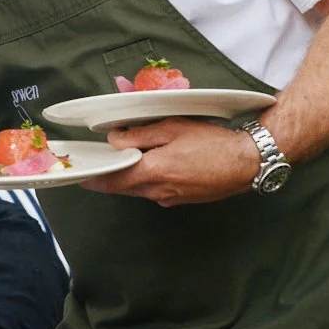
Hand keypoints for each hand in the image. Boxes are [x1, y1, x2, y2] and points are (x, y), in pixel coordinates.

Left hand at [82, 117, 260, 206]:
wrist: (247, 163)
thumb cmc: (212, 142)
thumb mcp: (172, 128)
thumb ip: (139, 135)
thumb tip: (114, 139)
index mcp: (152, 172)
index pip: (111, 180)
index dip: (93, 177)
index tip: (80, 172)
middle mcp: (158, 191)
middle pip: (122, 186)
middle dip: (110, 174)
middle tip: (102, 159)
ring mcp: (170, 198)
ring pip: (139, 188)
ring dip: (131, 175)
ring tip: (130, 155)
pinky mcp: (181, 199)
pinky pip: (156, 189)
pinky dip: (149, 177)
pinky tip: (157, 162)